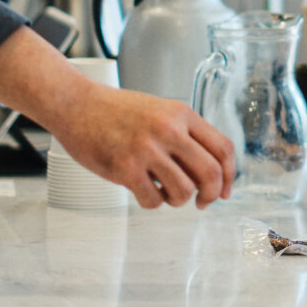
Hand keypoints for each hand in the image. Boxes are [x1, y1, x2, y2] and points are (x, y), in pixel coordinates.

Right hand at [51, 85, 237, 209]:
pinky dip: (153, 202)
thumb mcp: (160, 111)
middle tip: (203, 202)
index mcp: (182, 114)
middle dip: (211, 195)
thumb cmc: (115, 110)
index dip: (230, 175)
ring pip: (184, 191)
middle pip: (211, 173)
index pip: (223, 148)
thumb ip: (184, 134)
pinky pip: (153, 200)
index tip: (225, 190)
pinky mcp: (125, 168)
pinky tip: (145, 191)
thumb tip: (209, 171)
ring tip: (166, 193)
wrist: (75, 104)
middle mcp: (168, 130)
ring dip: (179, 200)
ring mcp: (146, 149)